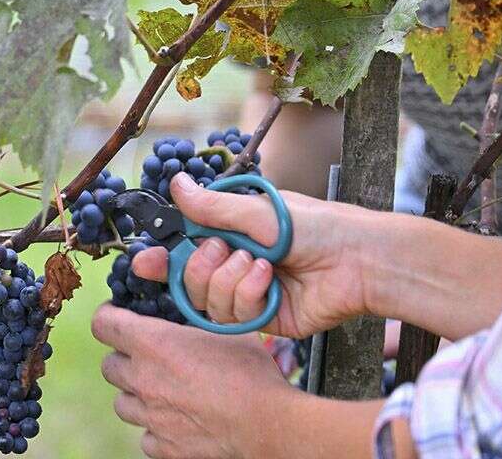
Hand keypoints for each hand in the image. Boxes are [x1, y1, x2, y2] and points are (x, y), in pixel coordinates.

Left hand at [91, 303, 301, 458]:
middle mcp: (143, 380)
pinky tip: (179, 419)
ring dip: (137, 393)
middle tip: (148, 356)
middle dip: (124, 358)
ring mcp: (150, 417)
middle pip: (109, 365)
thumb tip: (193, 310)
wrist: (266, 424)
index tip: (118, 315)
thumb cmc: (250, 372)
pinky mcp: (162, 446)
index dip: (108, 316)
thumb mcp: (227, 329)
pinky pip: (146, 434)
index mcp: (154, 344)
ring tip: (164, 390)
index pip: (103, 324)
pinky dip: (156, 427)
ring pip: (123, 403)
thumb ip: (199, 319)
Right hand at [131, 172, 368, 337]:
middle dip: (202, 266)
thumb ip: (212, 207)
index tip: (145, 262)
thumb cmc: (314, 226)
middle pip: (190, 280)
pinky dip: (248, 297)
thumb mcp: (257, 211)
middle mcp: (237, 264)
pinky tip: (271, 283)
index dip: (163, 258)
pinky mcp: (263, 320)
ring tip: (262, 264)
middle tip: (225, 250)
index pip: (186, 248)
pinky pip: (233, 318)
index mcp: (234, 234)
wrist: (356, 261)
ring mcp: (249, 294)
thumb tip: (176, 182)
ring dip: (231, 280)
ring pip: (208, 302)